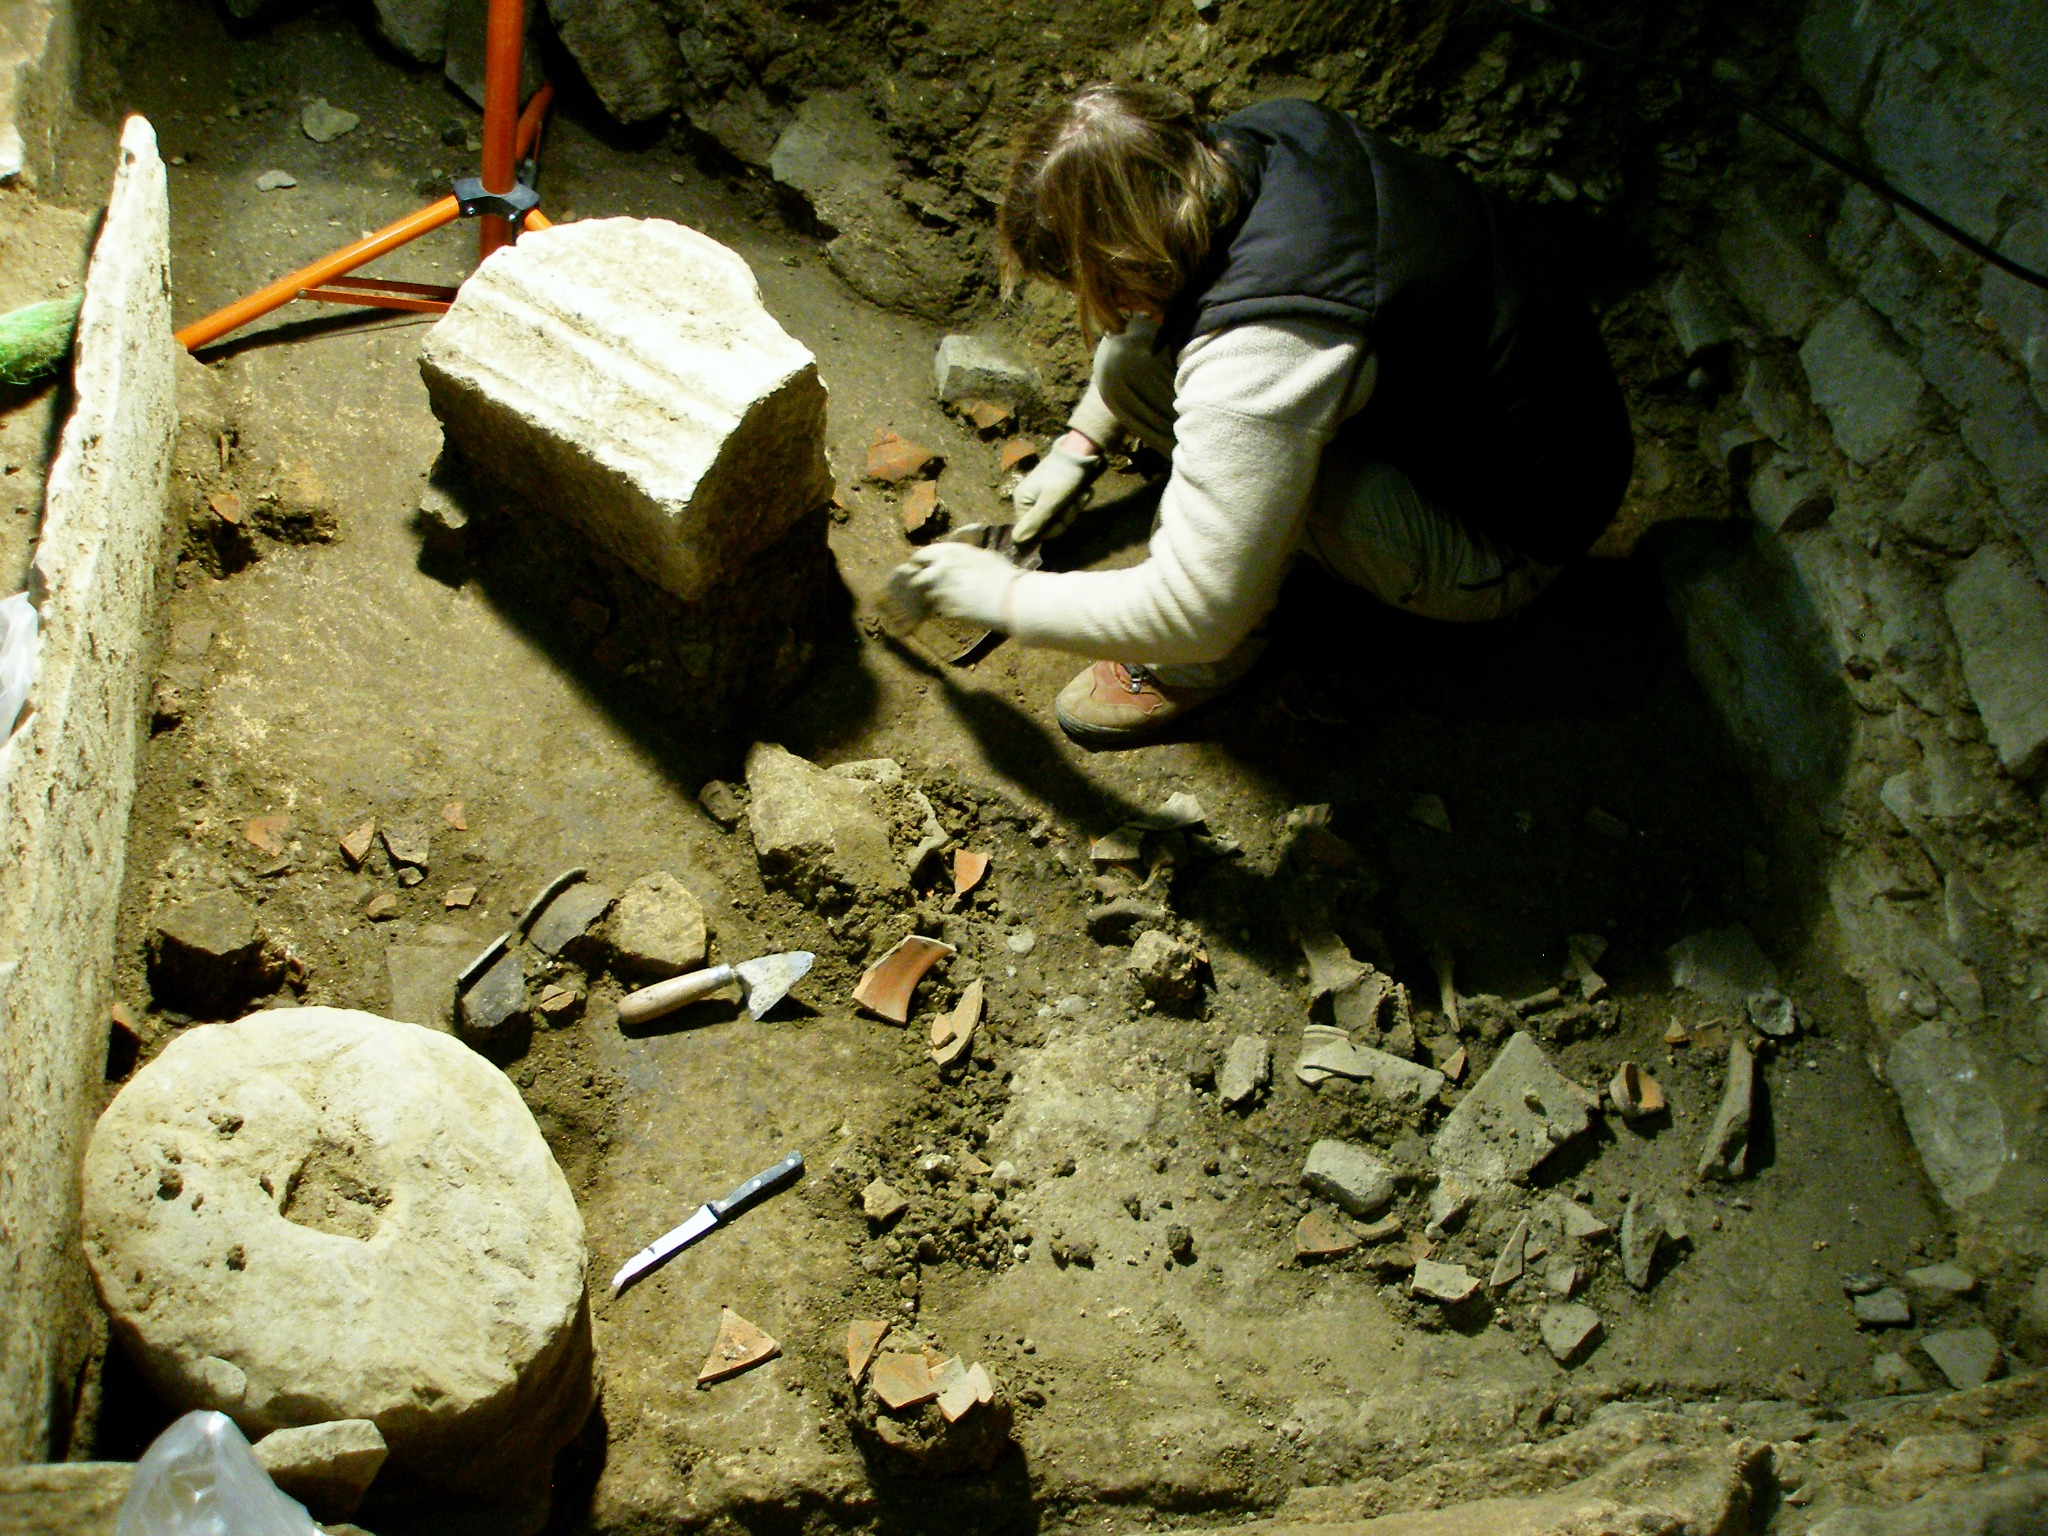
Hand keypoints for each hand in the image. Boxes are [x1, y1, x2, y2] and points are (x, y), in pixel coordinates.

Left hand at [891, 542, 1020, 629]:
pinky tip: (960, 607)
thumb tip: (955, 555)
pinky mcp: (947, 612)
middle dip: (923, 581)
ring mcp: (942, 594)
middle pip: (919, 578)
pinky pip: (941, 609)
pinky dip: (947, 608)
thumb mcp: (982, 555)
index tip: (920, 564)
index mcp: (948, 554)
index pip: (921, 555)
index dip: (919, 560)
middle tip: (933, 583)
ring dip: (937, 595)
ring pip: (930, 595)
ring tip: (952, 596)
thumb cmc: (1001, 573)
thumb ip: (963, 554)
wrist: (1010, 600)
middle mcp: (939, 573)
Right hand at [1010, 436, 1101, 542]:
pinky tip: (1084, 492)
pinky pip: (1064, 508)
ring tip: (1083, 494)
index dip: (1051, 529)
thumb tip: (1016, 541)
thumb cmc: (1064, 476)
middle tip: (1076, 501)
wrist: (1081, 451)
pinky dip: (1075, 502)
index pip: (1032, 531)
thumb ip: (1034, 522)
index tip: (1064, 518)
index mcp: (1021, 501)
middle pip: (1046, 525)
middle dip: (1065, 517)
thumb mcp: (1050, 502)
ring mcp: (1041, 497)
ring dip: (1074, 509)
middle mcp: (1028, 500)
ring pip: (1058, 517)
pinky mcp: (1054, 493)